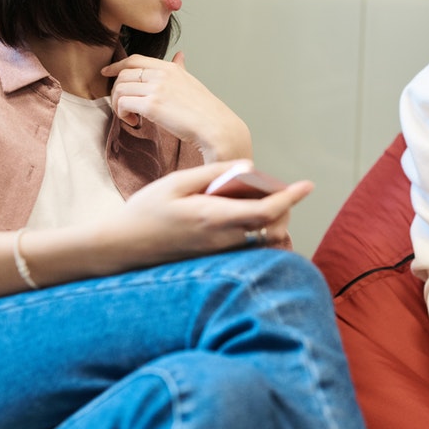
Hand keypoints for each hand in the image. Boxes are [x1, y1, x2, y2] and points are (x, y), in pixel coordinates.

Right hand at [100, 161, 312, 268]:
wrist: (120, 250)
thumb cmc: (144, 213)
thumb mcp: (176, 183)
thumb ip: (213, 174)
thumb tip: (248, 167)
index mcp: (213, 218)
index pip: (265, 211)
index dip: (290, 198)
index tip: (307, 185)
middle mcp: (221, 241)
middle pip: (272, 229)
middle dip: (284, 210)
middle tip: (280, 190)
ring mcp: (219, 255)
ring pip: (263, 242)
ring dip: (272, 223)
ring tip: (263, 202)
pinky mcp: (214, 262)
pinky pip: (249, 250)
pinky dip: (258, 235)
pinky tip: (246, 220)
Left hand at [102, 52, 251, 161]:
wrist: (216, 128)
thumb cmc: (206, 111)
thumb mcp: (192, 83)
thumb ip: (180, 69)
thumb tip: (179, 56)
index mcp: (170, 68)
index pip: (134, 59)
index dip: (117, 65)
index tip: (107, 72)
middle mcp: (162, 75)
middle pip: (123, 74)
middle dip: (116, 90)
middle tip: (124, 107)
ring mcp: (156, 89)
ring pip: (120, 89)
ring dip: (118, 104)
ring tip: (130, 117)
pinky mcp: (152, 106)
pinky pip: (123, 104)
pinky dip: (122, 114)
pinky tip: (134, 122)